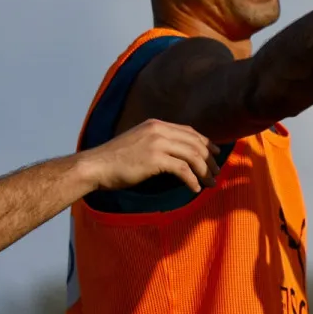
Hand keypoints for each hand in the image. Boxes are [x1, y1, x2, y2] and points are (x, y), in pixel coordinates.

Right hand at [80, 118, 212, 192]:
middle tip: (217, 173)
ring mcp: (157, 143)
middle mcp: (159, 130)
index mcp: (156, 124)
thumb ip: (157, 143)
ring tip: (210, 183)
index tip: (216, 155)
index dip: (206, 143)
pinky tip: (195, 189)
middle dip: (210, 159)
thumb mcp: (138, 143)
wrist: (95, 166)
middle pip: (195, 143)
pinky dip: (192, 180)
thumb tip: (177, 156)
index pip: (189, 132)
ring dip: (205, 172)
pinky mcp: (155, 159)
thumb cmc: (115, 160)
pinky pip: (183, 169)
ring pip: (193, 155)